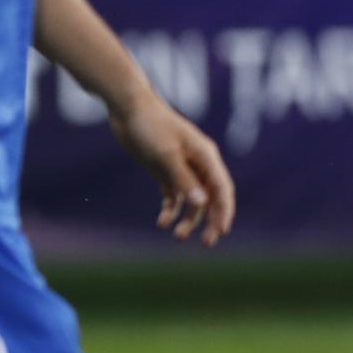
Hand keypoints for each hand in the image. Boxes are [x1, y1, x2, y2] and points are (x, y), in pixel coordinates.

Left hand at [111, 90, 235, 246]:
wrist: (127, 108)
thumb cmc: (150, 126)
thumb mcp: (165, 154)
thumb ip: (183, 179)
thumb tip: (202, 204)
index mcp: (206, 157)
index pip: (222, 189)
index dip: (225, 211)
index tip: (223, 231)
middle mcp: (198, 164)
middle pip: (211, 198)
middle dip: (210, 221)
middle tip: (207, 244)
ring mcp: (181, 168)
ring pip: (192, 200)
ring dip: (188, 218)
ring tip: (178, 236)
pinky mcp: (164, 170)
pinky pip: (173, 195)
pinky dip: (170, 209)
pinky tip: (162, 222)